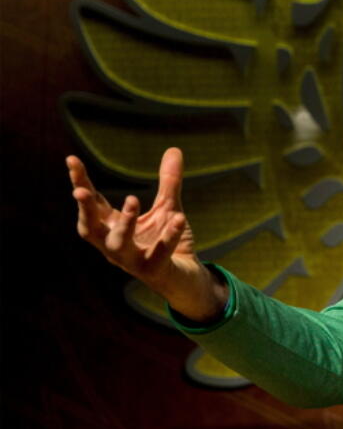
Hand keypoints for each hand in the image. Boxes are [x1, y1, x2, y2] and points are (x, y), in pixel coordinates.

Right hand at [67, 147, 226, 320]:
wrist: (185, 278)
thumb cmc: (166, 242)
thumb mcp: (167, 207)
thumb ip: (168, 182)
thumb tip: (174, 149)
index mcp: (111, 228)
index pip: (91, 204)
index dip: (80, 183)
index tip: (71, 160)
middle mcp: (114, 246)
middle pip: (90, 229)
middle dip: (84, 210)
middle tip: (80, 191)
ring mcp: (132, 261)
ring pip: (118, 245)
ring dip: (123, 222)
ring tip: (133, 199)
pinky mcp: (154, 271)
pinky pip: (158, 254)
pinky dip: (167, 236)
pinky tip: (179, 218)